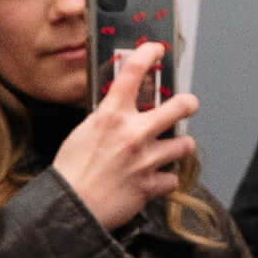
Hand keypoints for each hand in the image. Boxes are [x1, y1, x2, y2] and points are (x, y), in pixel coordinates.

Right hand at [53, 42, 201, 232]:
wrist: (69, 208)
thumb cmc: (70, 173)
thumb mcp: (81, 134)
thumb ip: (105, 121)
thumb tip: (116, 113)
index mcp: (110, 116)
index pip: (133, 73)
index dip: (148, 54)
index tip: (156, 49)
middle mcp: (133, 134)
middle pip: (179, 106)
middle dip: (188, 103)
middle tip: (187, 104)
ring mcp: (145, 160)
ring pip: (184, 145)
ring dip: (180, 147)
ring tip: (173, 149)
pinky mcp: (150, 185)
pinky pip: (172, 179)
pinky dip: (165, 180)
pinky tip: (156, 180)